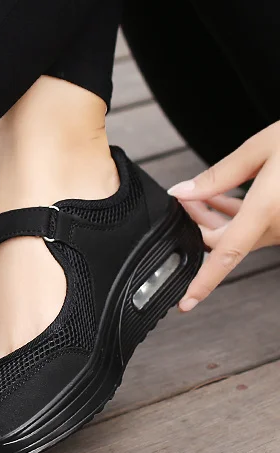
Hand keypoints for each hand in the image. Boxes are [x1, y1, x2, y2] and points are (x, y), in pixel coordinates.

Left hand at [167, 121, 279, 311]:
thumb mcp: (260, 149)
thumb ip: (217, 176)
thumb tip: (183, 193)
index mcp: (267, 210)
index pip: (226, 255)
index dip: (203, 282)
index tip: (186, 303)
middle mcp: (279, 226)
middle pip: (225, 242)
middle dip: (199, 224)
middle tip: (184, 199)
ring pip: (239, 234)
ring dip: (216, 217)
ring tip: (201, 193)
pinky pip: (256, 227)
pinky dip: (236, 214)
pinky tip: (222, 195)